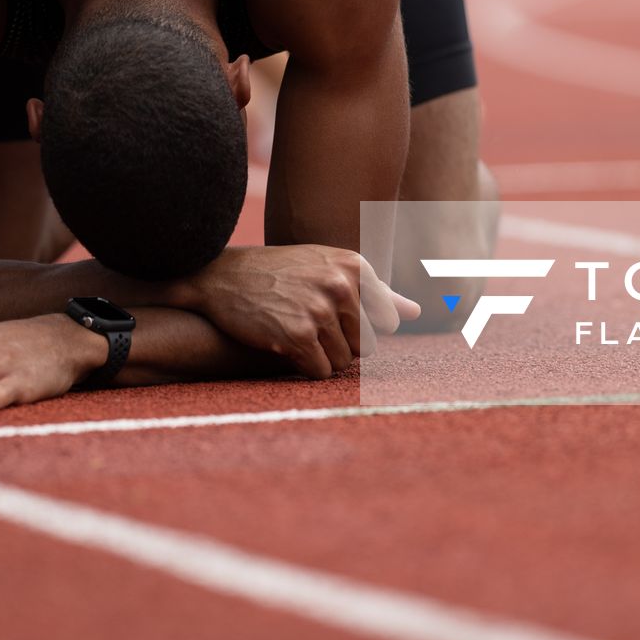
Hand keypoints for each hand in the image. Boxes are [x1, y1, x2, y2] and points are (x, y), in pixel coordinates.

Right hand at [183, 245, 419, 379]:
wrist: (223, 277)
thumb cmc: (281, 273)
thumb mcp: (329, 269)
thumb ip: (376, 293)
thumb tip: (416, 313)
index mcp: (356, 267)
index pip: (385, 322)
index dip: (358, 326)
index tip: (331, 314)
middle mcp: (342, 286)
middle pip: (367, 347)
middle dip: (341, 344)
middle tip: (308, 324)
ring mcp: (320, 311)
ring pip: (344, 362)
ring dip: (321, 357)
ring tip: (295, 331)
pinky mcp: (297, 336)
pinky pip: (320, 372)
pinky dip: (304, 367)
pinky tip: (284, 345)